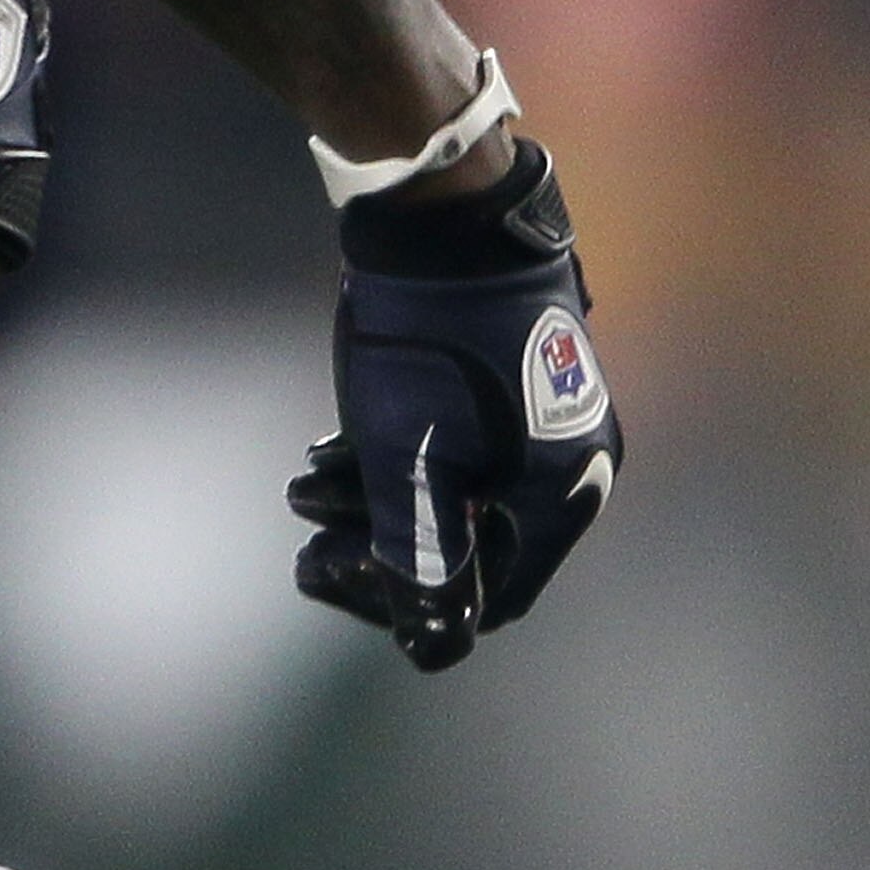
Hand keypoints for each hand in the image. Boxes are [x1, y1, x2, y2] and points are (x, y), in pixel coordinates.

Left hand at [288, 140, 617, 670]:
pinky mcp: (501, 390)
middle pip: (468, 549)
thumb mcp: (414, 459)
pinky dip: (389, 465)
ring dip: (373, 505)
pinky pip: (449, 454)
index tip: (330, 577)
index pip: (490, 596)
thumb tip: (430, 647)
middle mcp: (566, 468)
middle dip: (381, 549)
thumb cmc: (432, 342)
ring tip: (303, 487)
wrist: (441, 223)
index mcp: (562, 495)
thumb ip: (421, 553)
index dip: (409, 602)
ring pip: (449, 498)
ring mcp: (537, 425)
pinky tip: (326, 458)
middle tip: (306, 543)